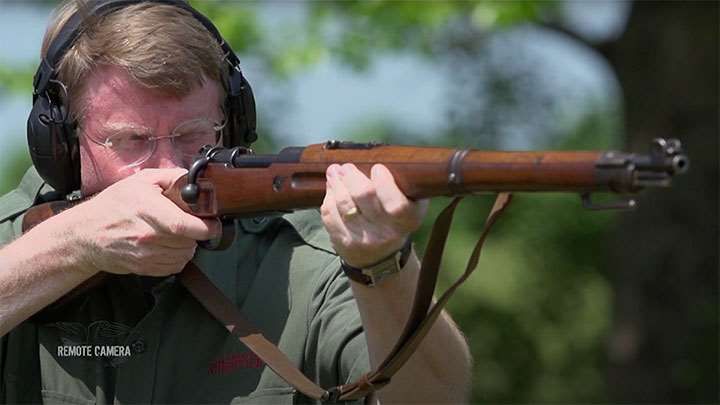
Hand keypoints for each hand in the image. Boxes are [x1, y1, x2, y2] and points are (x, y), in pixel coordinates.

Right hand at [68, 168, 219, 275]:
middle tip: (192, 224)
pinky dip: (178, 257)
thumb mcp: (141, 180)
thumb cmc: (113, 205)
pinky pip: (174, 267)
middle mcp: (146, 235)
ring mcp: (145, 254)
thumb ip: (171, 176)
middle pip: (188, 241)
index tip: (213, 223)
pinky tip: (169, 245)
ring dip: (188, 245)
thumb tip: (195, 180)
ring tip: (178, 234)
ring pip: (184, 255)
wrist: (85, 234)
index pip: (183, 225)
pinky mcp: (144, 268)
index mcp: (146, 209)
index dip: (205, 227)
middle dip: (197, 233)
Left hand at [321, 163, 427, 267]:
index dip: (384, 182)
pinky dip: (328, 198)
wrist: (380, 257)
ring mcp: (362, 240)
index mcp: (406, 221)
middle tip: (346, 166)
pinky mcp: (343, 242)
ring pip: (342, 204)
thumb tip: (385, 157)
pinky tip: (331, 188)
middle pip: (363, 196)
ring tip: (334, 172)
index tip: (377, 168)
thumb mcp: (412, 205)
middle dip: (352, 176)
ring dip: (336, 183)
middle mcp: (385, 234)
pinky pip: (330, 214)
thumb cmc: (396, 220)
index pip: (395, 203)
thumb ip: (405, 185)